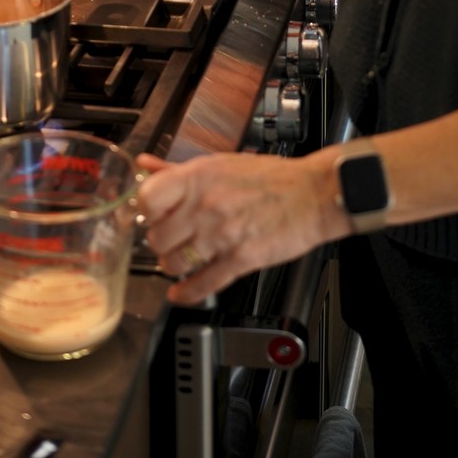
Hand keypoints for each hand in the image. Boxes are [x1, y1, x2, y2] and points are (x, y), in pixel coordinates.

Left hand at [137, 150, 336, 305]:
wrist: (313, 194)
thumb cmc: (271, 178)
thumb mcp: (220, 163)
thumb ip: (178, 169)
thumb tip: (145, 165)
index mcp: (199, 176)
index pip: (147, 198)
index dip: (145, 211)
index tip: (150, 215)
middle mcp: (206, 204)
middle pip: (156, 237)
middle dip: (160, 242)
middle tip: (169, 240)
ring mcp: (222, 234)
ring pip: (173, 263)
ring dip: (172, 266)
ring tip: (179, 261)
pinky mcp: (240, 259)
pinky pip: (201, 284)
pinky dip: (186, 293)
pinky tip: (181, 292)